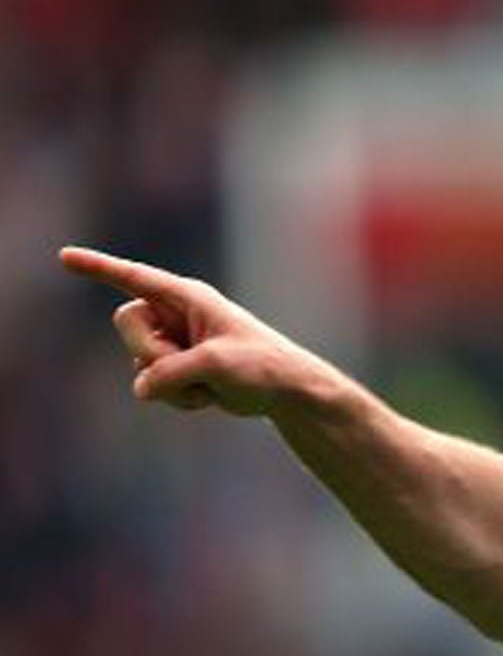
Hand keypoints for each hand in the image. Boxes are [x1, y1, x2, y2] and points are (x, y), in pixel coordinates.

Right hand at [58, 246, 340, 417]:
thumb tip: (141, 388)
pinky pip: (152, 385)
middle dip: (150, 352)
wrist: (286, 392)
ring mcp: (174, 341)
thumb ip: (173, 372)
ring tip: (211, 384)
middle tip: (188, 367)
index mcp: (188, 297)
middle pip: (126, 325)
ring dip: (171, 383)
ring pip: (138, 362)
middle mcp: (175, 314)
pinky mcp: (176, 368)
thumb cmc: (262, 367)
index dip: (97, 267)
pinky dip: (179, 398)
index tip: (64, 257)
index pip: (133, 277)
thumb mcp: (218, 366)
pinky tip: (210, 396)